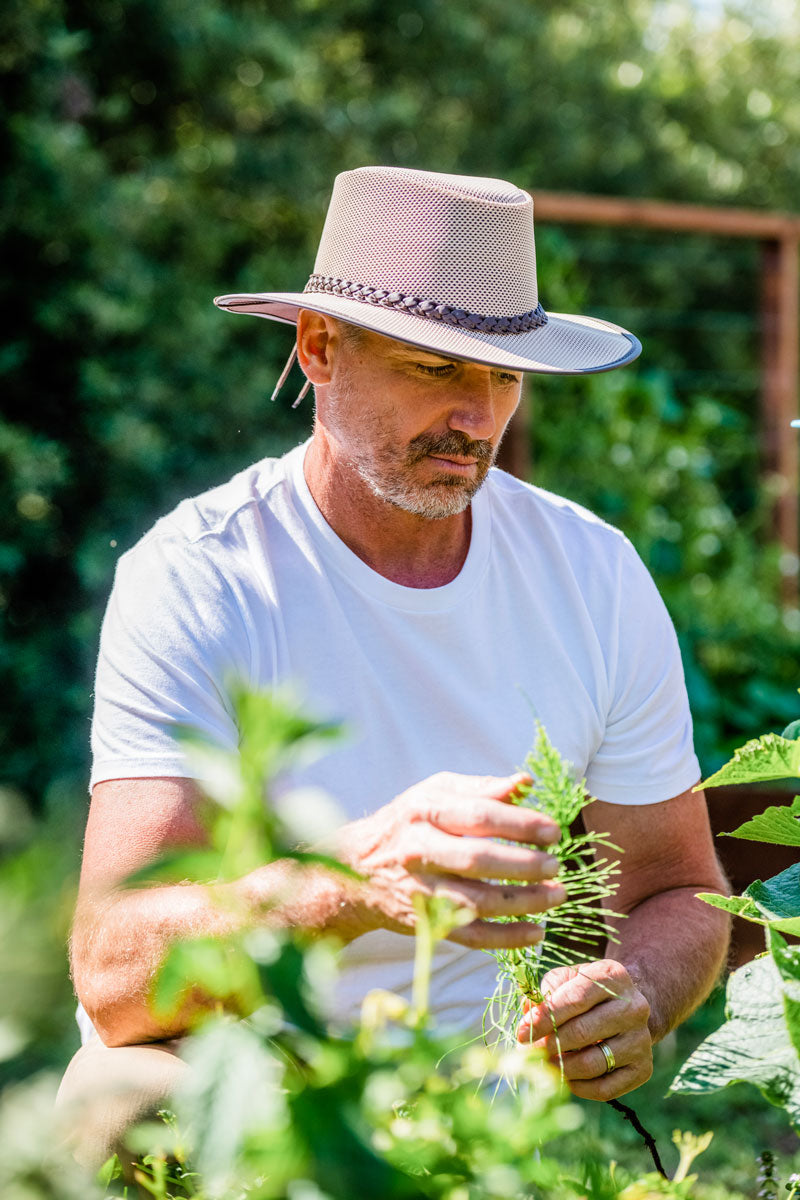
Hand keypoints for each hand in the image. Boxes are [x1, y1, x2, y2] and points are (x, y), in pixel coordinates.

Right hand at [335, 771, 566, 948]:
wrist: (355, 866)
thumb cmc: (408, 822)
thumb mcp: (436, 793)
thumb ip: (482, 789)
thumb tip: (525, 781)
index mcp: (425, 811)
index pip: (479, 816)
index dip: (520, 824)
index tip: (553, 831)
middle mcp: (419, 850)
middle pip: (478, 860)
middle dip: (524, 864)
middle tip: (556, 865)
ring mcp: (420, 889)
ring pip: (477, 901)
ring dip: (523, 902)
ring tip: (556, 895)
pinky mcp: (424, 921)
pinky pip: (469, 935)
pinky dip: (506, 938)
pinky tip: (536, 932)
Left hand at [516, 960, 652, 1099]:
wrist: (628, 1009)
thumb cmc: (588, 992)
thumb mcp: (569, 979)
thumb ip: (546, 993)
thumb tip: (528, 1012)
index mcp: (613, 977)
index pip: (574, 999)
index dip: (544, 1018)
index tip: (521, 1033)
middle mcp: (634, 1007)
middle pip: (582, 1032)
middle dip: (549, 1045)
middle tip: (529, 1053)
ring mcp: (641, 1040)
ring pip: (592, 1063)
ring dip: (561, 1068)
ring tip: (544, 1065)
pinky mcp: (644, 1068)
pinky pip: (606, 1089)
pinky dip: (579, 1088)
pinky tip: (565, 1078)